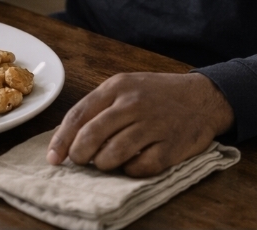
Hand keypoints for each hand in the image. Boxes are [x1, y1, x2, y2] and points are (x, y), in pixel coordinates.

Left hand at [46, 72, 234, 176]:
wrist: (203, 97)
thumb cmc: (157, 94)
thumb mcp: (126, 87)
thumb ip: (98, 107)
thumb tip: (67, 137)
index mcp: (117, 86)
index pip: (79, 115)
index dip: (61, 139)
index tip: (53, 158)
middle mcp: (133, 103)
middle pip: (92, 136)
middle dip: (79, 155)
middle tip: (80, 162)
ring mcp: (153, 124)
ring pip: (113, 154)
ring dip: (103, 164)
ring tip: (105, 162)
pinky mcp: (171, 146)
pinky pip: (140, 167)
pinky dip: (130, 170)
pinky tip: (132, 164)